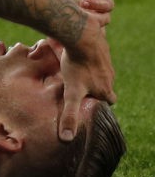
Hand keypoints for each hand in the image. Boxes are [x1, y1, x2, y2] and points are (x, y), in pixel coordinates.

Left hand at [58, 10, 116, 140]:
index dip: (101, 103)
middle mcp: (110, 76)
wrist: (83, 37)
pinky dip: (91, 60)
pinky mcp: (103, 49)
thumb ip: (69, 116)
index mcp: (105, 88)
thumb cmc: (76, 67)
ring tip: (79, 75)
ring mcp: (108, 61)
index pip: (109, 101)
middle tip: (83, 91)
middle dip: (97, 89)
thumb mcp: (71, 94)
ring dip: (93, 74)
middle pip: (106, 86)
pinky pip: (99, 56)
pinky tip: (78, 58)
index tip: (92, 104)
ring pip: (103, 72)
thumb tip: (66, 139)